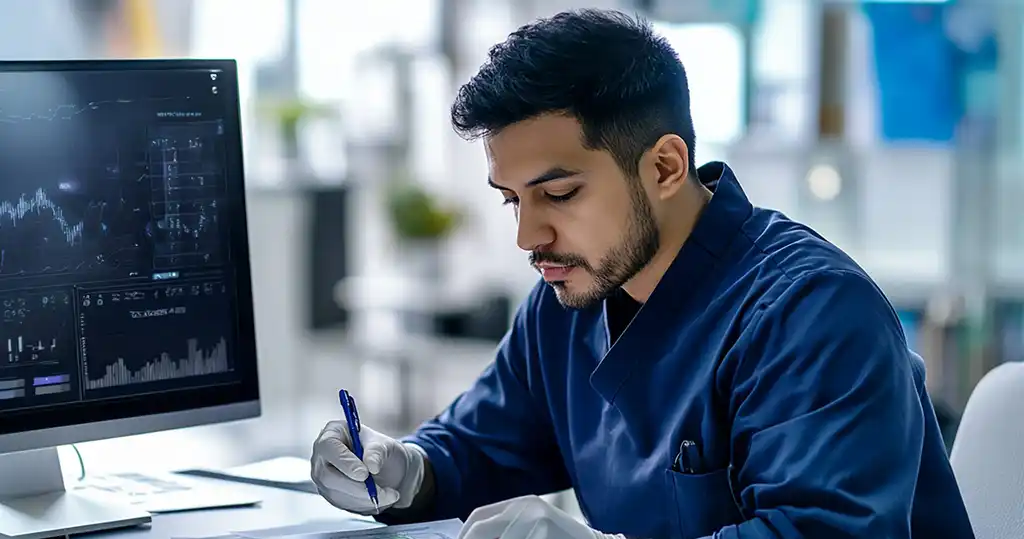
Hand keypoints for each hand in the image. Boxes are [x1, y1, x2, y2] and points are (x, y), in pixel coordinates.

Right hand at [310, 419, 425, 514]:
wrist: (386, 468)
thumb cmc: (380, 450)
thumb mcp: (384, 445)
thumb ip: (377, 452)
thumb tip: (371, 465)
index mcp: (332, 433)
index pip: (329, 447)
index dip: (345, 462)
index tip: (364, 474)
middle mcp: (322, 456)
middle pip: (327, 475)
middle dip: (356, 486)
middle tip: (379, 491)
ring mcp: (323, 477)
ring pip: (336, 493)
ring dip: (364, 498)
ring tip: (389, 494)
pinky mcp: (330, 494)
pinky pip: (343, 503)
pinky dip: (364, 504)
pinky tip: (380, 498)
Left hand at [457, 495, 624, 538]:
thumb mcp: (533, 526)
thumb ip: (505, 528)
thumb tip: (469, 537)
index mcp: (521, 503)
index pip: (478, 517)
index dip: (463, 535)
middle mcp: (526, 509)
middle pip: (481, 530)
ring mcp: (536, 523)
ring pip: (496, 538)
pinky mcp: (544, 535)